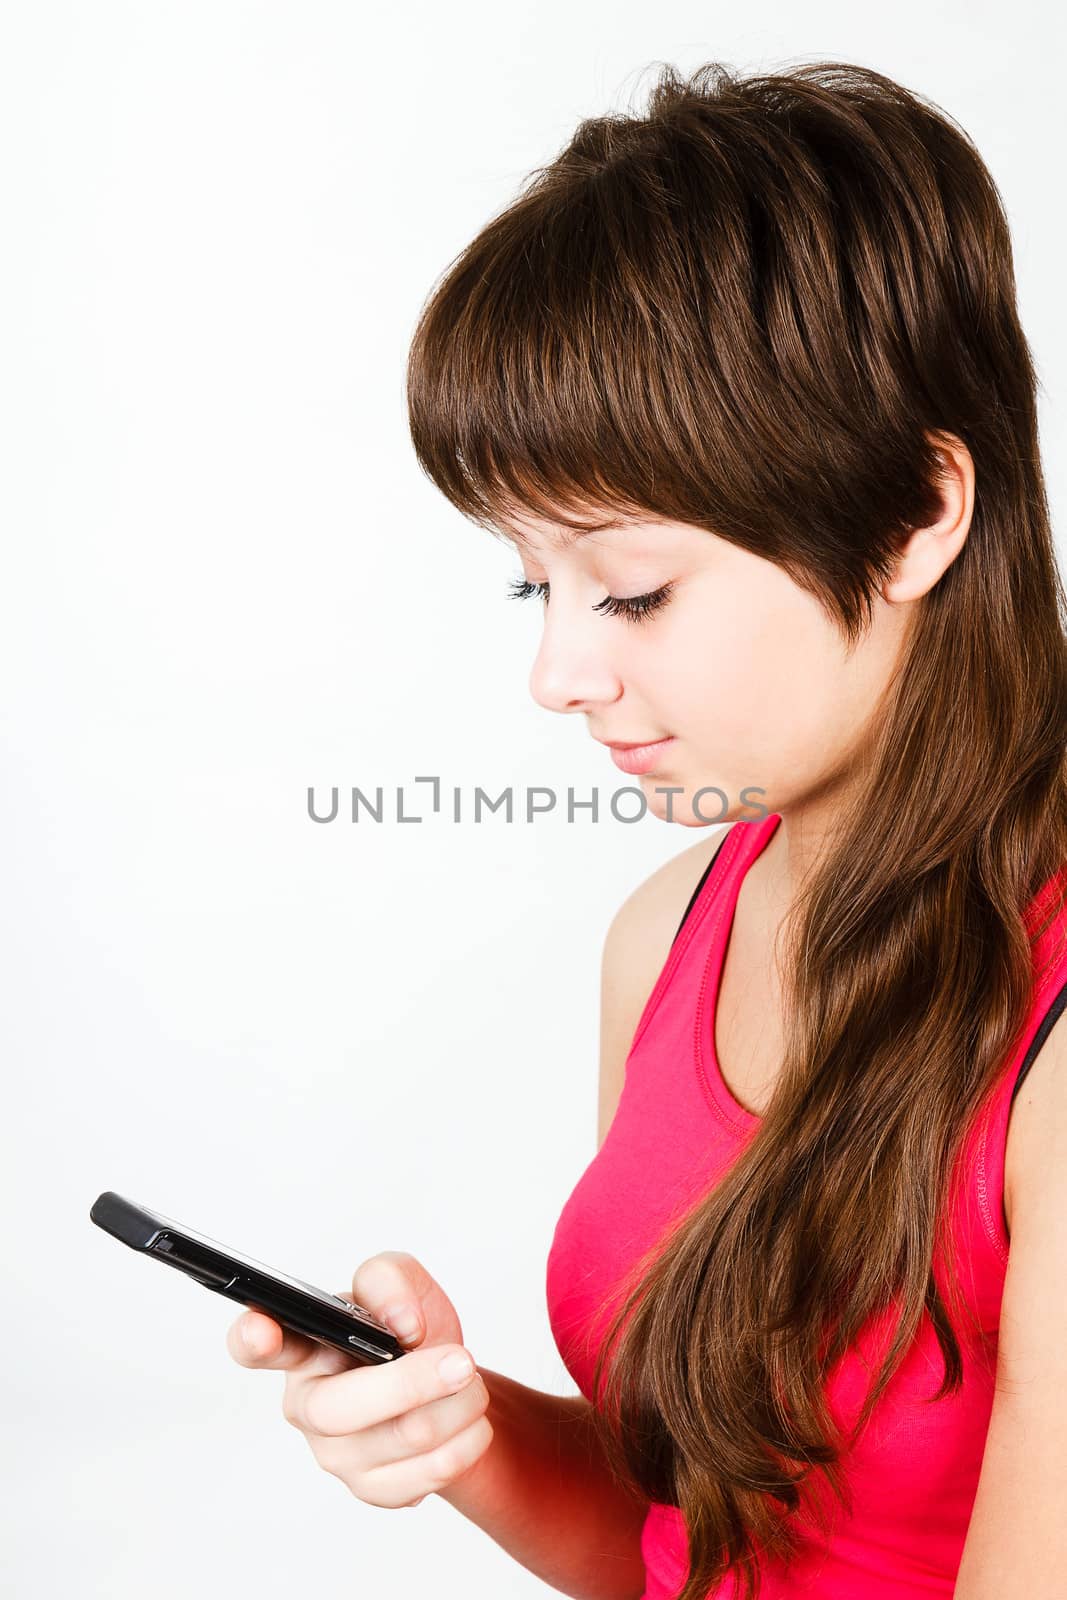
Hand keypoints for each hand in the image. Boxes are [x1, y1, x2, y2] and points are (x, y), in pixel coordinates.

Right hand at [226, 1250, 491, 1506]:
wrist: (451, 1383)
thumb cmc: (409, 1331)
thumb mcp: (402, 1284)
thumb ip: (390, 1281)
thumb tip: (400, 1324)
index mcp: (304, 1347)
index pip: (255, 1346)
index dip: (252, 1339)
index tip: (262, 1329)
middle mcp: (308, 1404)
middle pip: (342, 1408)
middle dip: (415, 1382)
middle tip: (461, 1361)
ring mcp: (336, 1454)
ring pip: (404, 1436)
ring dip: (457, 1406)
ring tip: (469, 1384)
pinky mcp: (373, 1489)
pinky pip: (429, 1473)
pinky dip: (466, 1440)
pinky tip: (468, 1422)